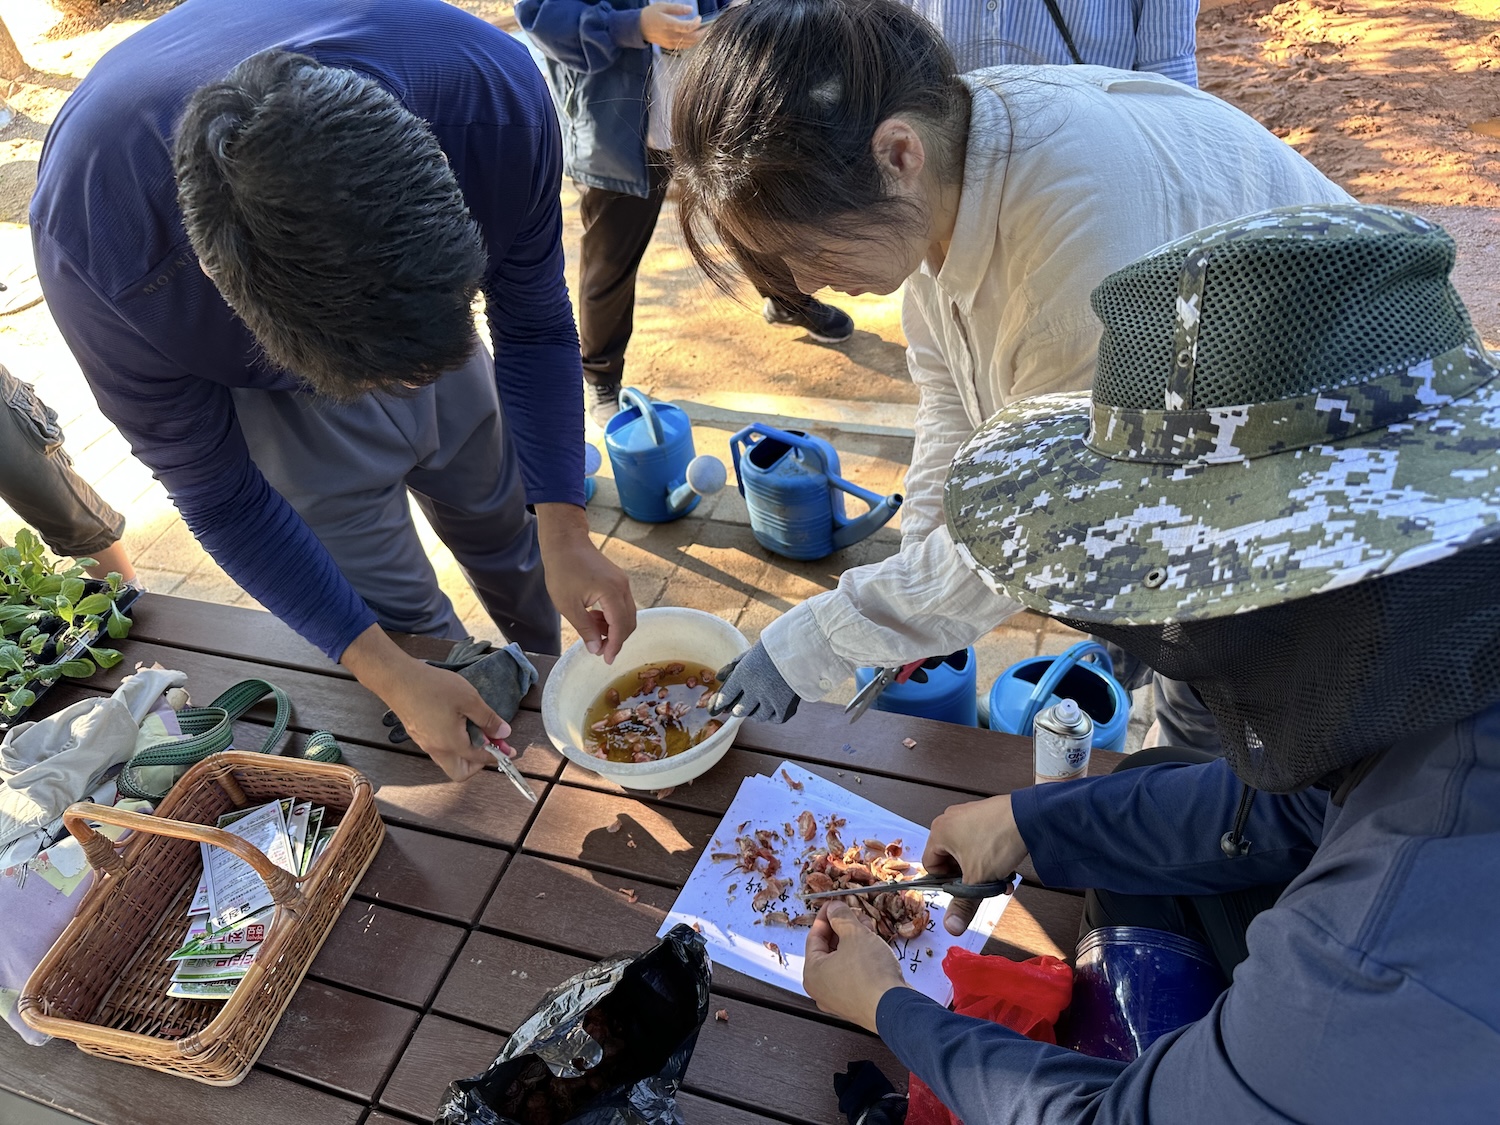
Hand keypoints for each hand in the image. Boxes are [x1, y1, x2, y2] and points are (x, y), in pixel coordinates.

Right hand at [342, 625, 507, 781]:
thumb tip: (504, 734)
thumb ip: (488, 719)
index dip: (498, 755)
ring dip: (466, 753)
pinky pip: (440, 749)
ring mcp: (425, 743)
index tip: (510, 749)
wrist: (398, 678)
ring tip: (475, 729)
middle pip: (460, 772)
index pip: (479, 759)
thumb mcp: (469, 699)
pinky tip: (458, 722)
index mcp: (451, 744)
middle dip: (479, 763)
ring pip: (449, 761)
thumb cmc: (434, 687)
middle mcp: (436, 749)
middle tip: (489, 744)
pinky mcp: (418, 734)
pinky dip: (454, 744)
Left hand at [535, 503, 635, 662]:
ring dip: (614, 628)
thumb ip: (585, 628)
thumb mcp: (568, 605)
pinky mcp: (618, 580)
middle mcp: (623, 588)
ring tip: (593, 632)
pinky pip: (622, 604)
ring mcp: (623, 583)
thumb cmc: (562, 570)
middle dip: (616, 639)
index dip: (614, 646)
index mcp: (612, 593)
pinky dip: (612, 616)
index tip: (607, 660)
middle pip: (629, 622)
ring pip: (627, 614)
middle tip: (600, 650)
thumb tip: (595, 649)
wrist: (565, 541)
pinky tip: (595, 618)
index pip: (620, 627)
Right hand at [639, 2, 703, 48]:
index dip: (696, 24)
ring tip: (704, 31)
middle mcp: (671, 36)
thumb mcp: (662, 6)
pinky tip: (696, 36)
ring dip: (699, 38)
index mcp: (668, 25)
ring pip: (690, 44)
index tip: (700, 18)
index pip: (687, 28)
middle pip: (691, 38)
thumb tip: (690, 9)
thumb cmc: (651, 15)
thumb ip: (677, 8)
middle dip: (702, 33)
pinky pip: (685, 46)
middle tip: (709, 26)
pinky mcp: (671, 47)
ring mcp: (671, 43)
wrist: (639, 27)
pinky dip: (693, 42)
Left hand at [709, 641, 800, 722]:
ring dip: (755, 712)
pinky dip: (772, 715)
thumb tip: (718, 677)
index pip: (725, 695)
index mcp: (743, 674)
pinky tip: (772, 708)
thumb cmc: (775, 646)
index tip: (716, 707)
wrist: (803, 646)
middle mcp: (755, 690)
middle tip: (739, 706)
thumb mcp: (750, 652)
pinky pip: (774, 719)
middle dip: (737, 708)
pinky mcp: (785, 707)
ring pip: (757, 716)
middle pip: (739, 710)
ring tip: (758, 705)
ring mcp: (770, 700)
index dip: (719, 703)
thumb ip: (733, 666)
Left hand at [803, 902, 909, 1032]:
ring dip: (854, 941)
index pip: (814, 936)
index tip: (834, 904)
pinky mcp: (857, 1003)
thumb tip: (834, 908)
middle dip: (842, 928)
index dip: (825, 916)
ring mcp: (839, 999)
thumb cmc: (870, 974)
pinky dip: (861, 958)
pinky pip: (854, 974)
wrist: (895, 1008)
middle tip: (853, 913)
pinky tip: (873, 946)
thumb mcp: (854, 935)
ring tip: (867, 926)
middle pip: (828, 950)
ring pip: (843, 961)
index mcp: (812, 973)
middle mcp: (821, 989)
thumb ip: (841, 917)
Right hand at [923, 794, 1028, 934]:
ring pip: (968, 852)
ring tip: (1000, 878)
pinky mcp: (985, 813)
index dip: (947, 882)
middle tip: (984, 885)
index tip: (965, 888)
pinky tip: (1006, 864)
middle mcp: (949, 819)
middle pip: (950, 859)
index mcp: (939, 832)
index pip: (930, 865)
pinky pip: (980, 839)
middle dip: (969, 877)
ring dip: (982, 869)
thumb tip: (950, 928)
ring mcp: (968, 813)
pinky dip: (990, 855)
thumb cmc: (996, 843)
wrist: (1030, 818)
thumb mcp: (977, 880)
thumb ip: (962, 905)